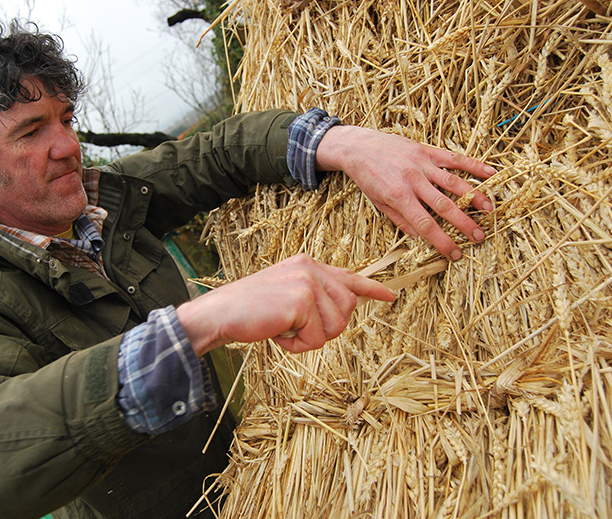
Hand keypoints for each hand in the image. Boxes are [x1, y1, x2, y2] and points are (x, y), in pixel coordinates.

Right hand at [175, 254, 395, 354]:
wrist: (221, 313)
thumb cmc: (250, 310)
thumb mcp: (286, 295)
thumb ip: (314, 295)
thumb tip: (345, 306)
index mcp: (307, 264)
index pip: (349, 276)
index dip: (372, 288)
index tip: (391, 296)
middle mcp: (310, 268)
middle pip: (348, 308)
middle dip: (328, 327)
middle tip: (297, 329)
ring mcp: (307, 282)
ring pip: (336, 326)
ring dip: (311, 338)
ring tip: (284, 329)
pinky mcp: (302, 302)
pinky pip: (316, 339)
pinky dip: (297, 346)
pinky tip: (277, 334)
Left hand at [316, 126, 495, 260]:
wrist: (358, 146)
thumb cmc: (367, 177)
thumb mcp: (378, 203)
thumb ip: (401, 220)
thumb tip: (420, 238)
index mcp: (399, 197)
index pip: (425, 225)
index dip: (442, 241)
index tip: (455, 253)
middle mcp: (413, 181)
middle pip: (444, 205)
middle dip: (464, 223)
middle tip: (480, 237)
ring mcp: (422, 164)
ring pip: (454, 182)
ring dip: (475, 196)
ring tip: (490, 210)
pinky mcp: (427, 150)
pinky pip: (454, 158)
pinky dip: (474, 165)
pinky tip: (491, 173)